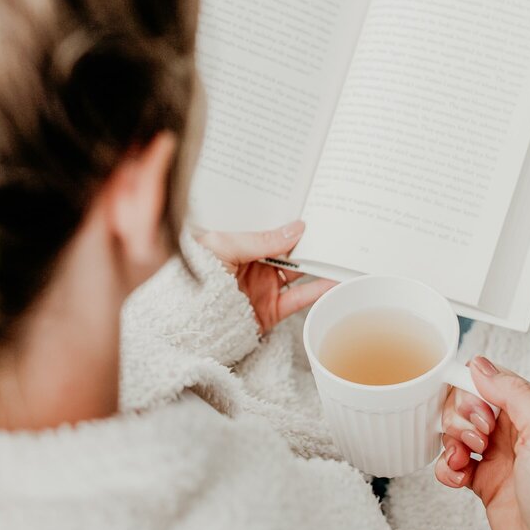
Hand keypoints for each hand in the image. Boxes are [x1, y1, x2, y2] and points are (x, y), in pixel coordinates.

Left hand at [196, 220, 334, 334]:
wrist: (185, 319)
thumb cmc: (194, 274)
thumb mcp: (224, 246)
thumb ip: (261, 239)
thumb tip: (297, 228)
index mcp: (240, 244)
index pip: (272, 229)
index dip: (292, 220)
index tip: (316, 210)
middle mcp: (255, 264)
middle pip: (290, 250)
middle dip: (312, 241)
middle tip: (337, 229)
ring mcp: (264, 287)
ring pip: (300, 273)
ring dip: (321, 265)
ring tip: (344, 254)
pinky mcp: (271, 311)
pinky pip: (299, 300)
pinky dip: (318, 292)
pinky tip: (335, 282)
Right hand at [437, 356, 529, 529]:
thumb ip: (514, 391)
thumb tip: (481, 366)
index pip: (489, 379)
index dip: (474, 391)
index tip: (477, 412)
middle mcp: (515, 428)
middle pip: (466, 402)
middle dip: (461, 418)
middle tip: (478, 440)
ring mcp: (497, 454)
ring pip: (455, 429)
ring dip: (452, 443)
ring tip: (466, 460)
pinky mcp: (483, 479)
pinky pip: (451, 461)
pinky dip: (447, 468)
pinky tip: (459, 478)